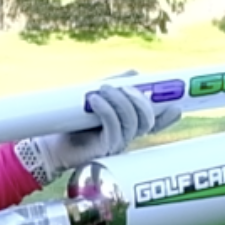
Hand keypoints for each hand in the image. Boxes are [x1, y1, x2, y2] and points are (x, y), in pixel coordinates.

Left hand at [14, 76, 184, 186]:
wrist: (47, 145)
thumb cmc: (70, 122)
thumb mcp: (95, 98)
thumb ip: (114, 87)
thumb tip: (134, 75)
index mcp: (126, 128)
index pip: (153, 123)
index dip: (167, 117)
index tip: (176, 106)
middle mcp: (126, 138)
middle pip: (146, 120)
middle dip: (139, 99)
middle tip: (122, 86)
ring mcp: (116, 145)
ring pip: (132, 122)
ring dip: (120, 101)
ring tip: (102, 90)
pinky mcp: (104, 150)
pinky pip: (114, 128)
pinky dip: (107, 109)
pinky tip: (96, 100)